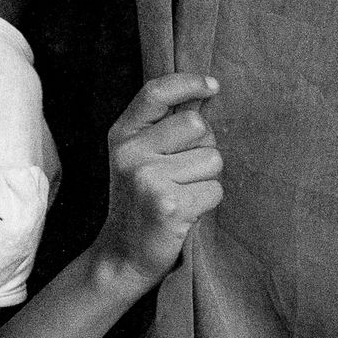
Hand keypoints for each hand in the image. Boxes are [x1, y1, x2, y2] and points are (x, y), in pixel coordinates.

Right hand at [96, 72, 224, 284]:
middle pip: (197, 125)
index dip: (188, 83)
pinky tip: (185, 213)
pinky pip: (215, 189)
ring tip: (182, 194)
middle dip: (203, 147)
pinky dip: (208, 203)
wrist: (122, 255)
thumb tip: (205, 93)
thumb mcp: (138, 156)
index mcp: (122, 135)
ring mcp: (148, 178)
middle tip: (183, 172)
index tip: (212, 86)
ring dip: (207, 179)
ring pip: (212, 159)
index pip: (156, 92)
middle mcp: (131, 152)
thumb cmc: (140, 200)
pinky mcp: (169, 205)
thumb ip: (163, 126)